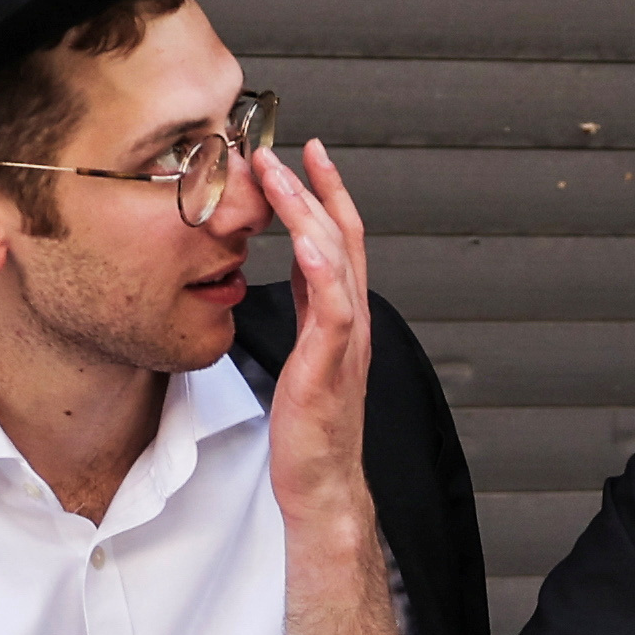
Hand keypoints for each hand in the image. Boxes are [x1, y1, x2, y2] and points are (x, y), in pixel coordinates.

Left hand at [260, 135, 376, 543]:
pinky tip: (303, 241)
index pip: (342, 240)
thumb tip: (295, 268)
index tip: (308, 153)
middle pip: (342, 238)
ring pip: (336, 262)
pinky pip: (332, 309)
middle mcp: (352, 322)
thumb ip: (307, 309)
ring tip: (282, 177)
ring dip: (309, 214)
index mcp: (343, 317)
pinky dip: (321, 271)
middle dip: (314, 188)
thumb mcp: (304, 352)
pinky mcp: (330, 367)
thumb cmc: (310, 429)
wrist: (322, 485)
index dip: (328, 193)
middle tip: (284, 149)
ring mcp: (345, 342)